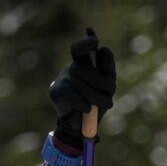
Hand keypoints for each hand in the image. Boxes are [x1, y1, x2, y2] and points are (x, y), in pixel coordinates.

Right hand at [49, 28, 115, 145]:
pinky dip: (85, 104)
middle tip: (111, 94)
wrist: (82, 124)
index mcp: (83, 64)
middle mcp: (70, 68)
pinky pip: (73, 96)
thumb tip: (103, 48)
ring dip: (96, 97)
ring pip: (79, 84)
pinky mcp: (55, 92)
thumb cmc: (96, 101)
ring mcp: (61, 79)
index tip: (95, 41)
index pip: (79, 48)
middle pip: (83, 69)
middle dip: (100, 82)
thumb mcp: (107, 85)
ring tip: (103, 104)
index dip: (84, 43)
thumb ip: (107, 68)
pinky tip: (87, 109)